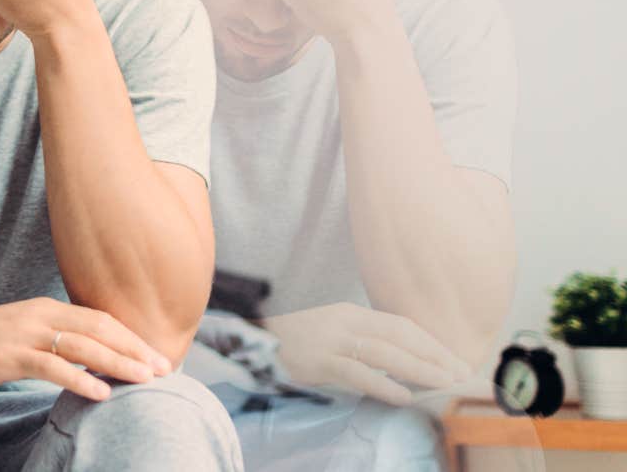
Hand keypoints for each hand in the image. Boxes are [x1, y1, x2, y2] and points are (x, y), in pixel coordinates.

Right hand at [0, 297, 172, 401]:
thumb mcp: (23, 331)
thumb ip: (54, 337)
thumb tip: (87, 355)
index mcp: (47, 307)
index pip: (100, 318)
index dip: (131, 336)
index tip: (155, 355)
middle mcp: (42, 315)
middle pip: (100, 328)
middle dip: (135, 348)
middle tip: (164, 368)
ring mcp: (26, 334)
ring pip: (83, 346)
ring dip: (118, 362)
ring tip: (145, 379)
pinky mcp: (11, 355)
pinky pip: (52, 367)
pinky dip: (80, 378)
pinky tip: (101, 392)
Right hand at [262, 303, 472, 404]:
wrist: (246, 333)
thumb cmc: (288, 336)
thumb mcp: (326, 328)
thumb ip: (356, 338)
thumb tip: (394, 361)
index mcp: (350, 311)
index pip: (401, 325)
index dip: (431, 343)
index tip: (454, 360)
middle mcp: (345, 320)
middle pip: (400, 336)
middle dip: (435, 356)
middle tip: (461, 375)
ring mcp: (331, 339)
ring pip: (385, 352)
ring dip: (420, 369)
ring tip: (444, 385)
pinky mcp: (317, 359)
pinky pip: (356, 372)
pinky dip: (382, 383)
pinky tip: (403, 396)